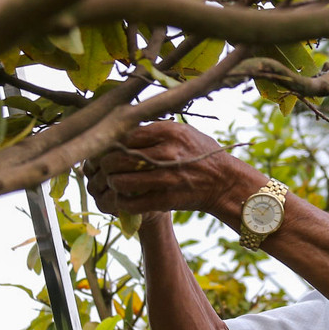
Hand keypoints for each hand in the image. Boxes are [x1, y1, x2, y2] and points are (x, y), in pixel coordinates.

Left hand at [83, 121, 238, 217]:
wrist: (225, 182)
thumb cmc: (201, 154)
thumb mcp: (183, 132)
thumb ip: (156, 129)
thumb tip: (124, 126)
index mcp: (168, 131)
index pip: (125, 135)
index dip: (109, 143)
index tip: (104, 148)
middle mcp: (167, 152)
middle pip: (118, 158)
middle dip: (105, 165)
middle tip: (103, 168)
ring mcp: (167, 177)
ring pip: (121, 181)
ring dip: (112, 184)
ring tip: (112, 182)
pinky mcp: (167, 199)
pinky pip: (133, 203)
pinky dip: (122, 203)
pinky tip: (121, 199)